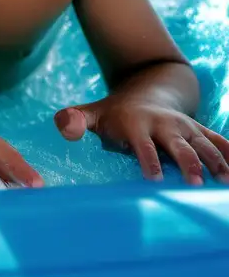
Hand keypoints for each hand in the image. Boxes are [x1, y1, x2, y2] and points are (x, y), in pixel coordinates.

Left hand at [55, 97, 228, 184]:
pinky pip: (221, 141)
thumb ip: (75, 120)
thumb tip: (64, 126)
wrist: (146, 92)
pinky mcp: (202, 131)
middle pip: (179, 145)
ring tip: (226, 183)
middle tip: (195, 185)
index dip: (148, 160)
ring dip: (217, 162)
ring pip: (205, 144)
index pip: (143, 144)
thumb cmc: (115, 114)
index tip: (154, 181)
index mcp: (137, 124)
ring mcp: (186, 127)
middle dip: (188, 163)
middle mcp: (166, 125)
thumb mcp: (93, 114)